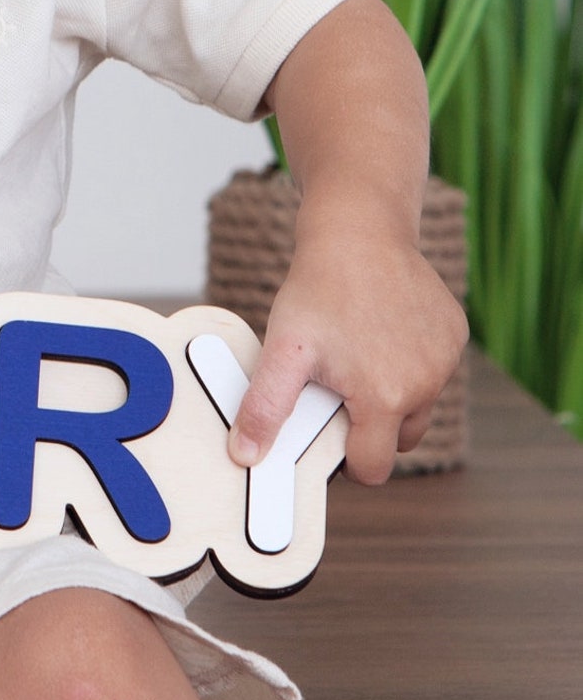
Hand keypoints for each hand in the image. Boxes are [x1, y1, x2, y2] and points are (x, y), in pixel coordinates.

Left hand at [229, 206, 467, 485]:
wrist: (358, 231)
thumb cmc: (318, 290)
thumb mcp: (282, 351)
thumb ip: (265, 407)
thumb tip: (245, 455)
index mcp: (386, 399)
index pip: (374, 468)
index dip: (347, 459)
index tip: (328, 428)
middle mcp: (426, 385)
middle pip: (399, 440)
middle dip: (370, 426)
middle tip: (338, 386)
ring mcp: (446, 359)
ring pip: (419, 404)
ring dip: (392, 394)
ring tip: (357, 355)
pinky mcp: (455, 334)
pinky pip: (434, 369)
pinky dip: (411, 362)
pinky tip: (381, 330)